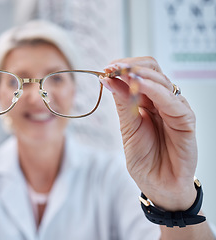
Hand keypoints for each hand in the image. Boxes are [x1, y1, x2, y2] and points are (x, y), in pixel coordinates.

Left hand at [100, 57, 196, 210]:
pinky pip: (172, 101)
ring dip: (140, 74)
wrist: (158, 184)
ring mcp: (175, 109)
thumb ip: (123, 103)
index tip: (106, 67)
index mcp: (148, 101)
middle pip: (152, 70)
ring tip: (122, 73)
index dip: (124, 67)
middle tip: (112, 68)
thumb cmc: (144, 158)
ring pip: (162, 81)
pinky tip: (140, 86)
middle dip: (131, 66)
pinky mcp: (185, 121)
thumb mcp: (128, 128)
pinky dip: (155, 90)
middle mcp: (162, 101)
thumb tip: (109, 79)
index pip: (139, 72)